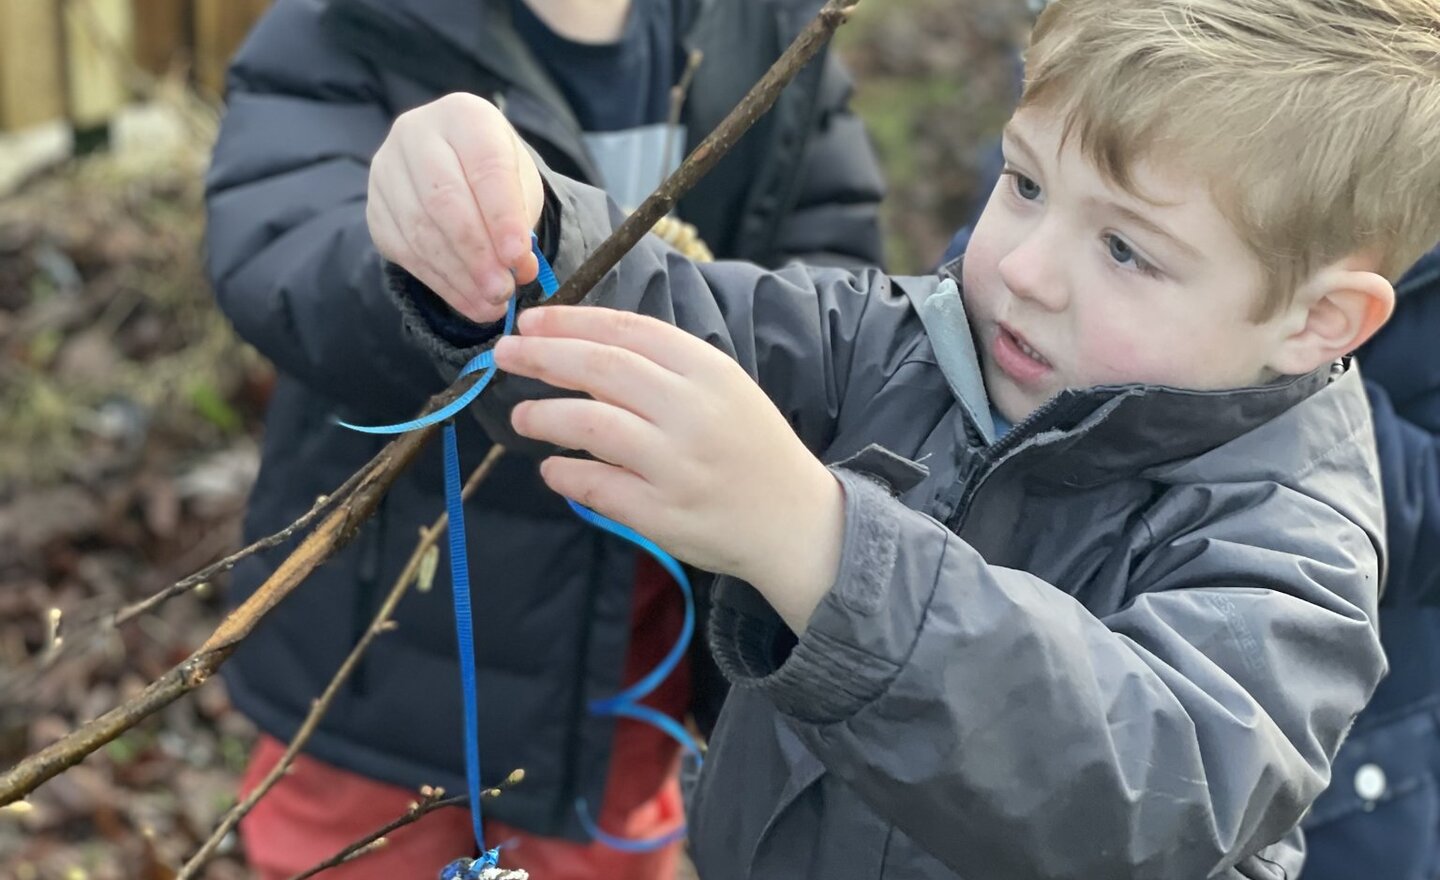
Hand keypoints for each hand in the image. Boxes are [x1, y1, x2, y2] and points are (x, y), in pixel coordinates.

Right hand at [366, 93, 545, 323]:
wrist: (456, 171)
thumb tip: (518, 269)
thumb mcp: (520, 186)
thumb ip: (521, 223)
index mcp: (463, 115)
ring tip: (492, 302)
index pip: (485, 166)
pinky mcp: (375, 208)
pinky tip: (469, 301)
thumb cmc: (496, 176)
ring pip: (420, 231)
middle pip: (444, 200)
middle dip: (478, 253)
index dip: (502, 215)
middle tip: (504, 290)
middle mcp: (416, 133)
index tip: (519, 257)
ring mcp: (386, 170)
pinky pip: (405, 252)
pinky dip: (441, 283)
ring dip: (460, 275)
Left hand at [494, 306, 845, 632]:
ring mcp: (676, 465)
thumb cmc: (751, 448)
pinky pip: (596, 485)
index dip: (571, 322)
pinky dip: (565, 472)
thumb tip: (581, 345)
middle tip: (503, 355)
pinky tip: (552, 467)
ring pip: (591, 424)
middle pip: (601, 368)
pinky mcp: (662, 513)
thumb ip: (664, 367)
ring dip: (544, 415)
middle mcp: (692, 412)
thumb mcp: (724, 389)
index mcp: (710, 372)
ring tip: (521, 415)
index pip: (628, 331)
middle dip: (542, 357)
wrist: (796, 522)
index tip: (531, 323)